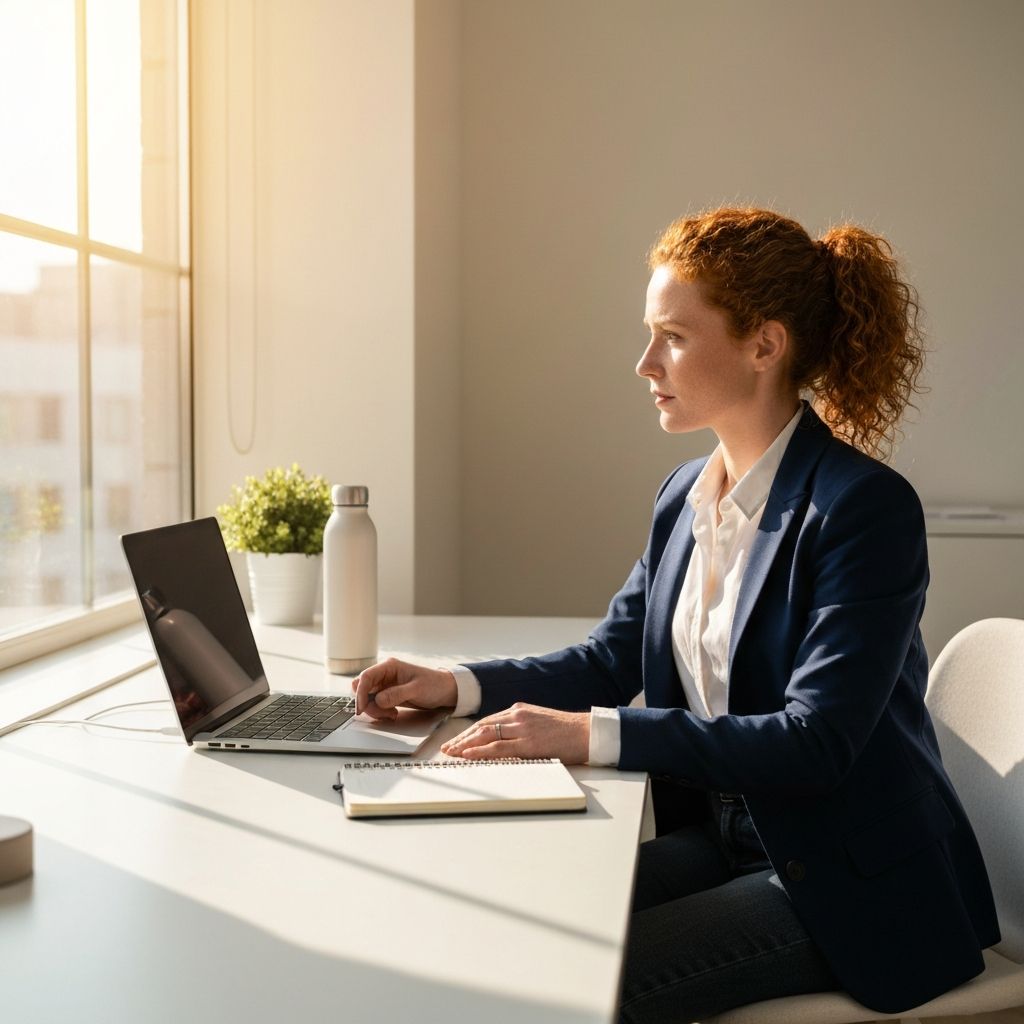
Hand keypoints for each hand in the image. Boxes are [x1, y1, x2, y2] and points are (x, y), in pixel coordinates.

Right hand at [352, 657, 457, 720]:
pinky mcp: (388, 695)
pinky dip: (380, 712)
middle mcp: (384, 674)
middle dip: (368, 703)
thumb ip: (397, 694)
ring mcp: (385, 685)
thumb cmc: (434, 684)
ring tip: (392, 714)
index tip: (362, 709)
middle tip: (382, 714)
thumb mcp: (417, 689)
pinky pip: (375, 704)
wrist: (445, 690)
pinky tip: (393, 713)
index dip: (360, 693)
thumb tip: (378, 700)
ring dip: (375, 709)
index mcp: (389, 666)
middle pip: (363, 688)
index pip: (366, 677)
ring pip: (368, 698)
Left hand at [440, 703, 589, 763]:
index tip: (456, 742)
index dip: (468, 732)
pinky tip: (468, 754)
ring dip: (465, 745)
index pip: (487, 721)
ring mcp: (522, 728)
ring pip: (486, 735)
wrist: (586, 732)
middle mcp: (517, 715)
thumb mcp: (538, 722)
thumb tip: (504, 740)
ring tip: (451, 753)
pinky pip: (499, 747)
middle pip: (481, 727)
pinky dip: (481, 751)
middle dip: (461, 739)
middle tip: (446, 749)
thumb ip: (520, 727)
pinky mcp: (529, 742)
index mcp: (519, 710)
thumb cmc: (566, 731)